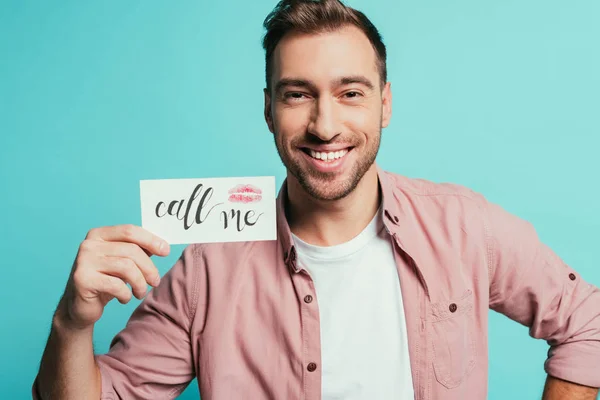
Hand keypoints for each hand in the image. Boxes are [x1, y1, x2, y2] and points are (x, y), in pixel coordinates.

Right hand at [55, 224, 169, 330]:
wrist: (79, 307)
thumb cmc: (106, 281)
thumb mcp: (123, 262)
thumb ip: (138, 251)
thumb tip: (162, 245)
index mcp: (98, 234)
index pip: (130, 231)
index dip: (151, 240)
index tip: (166, 251)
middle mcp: (89, 244)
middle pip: (131, 250)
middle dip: (149, 268)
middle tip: (155, 281)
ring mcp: (83, 261)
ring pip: (126, 267)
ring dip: (140, 283)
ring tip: (140, 293)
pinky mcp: (82, 280)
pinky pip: (116, 285)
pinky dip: (126, 294)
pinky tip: (124, 298)